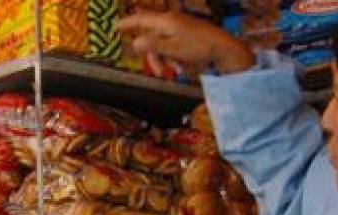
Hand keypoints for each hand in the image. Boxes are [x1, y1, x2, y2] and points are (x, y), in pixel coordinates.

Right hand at [117, 11, 255, 75]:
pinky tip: (181, 66)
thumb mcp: (173, 49)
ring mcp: (179, 27)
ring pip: (162, 43)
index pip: (140, 19)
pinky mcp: (186, 33)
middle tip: (158, 72)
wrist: (222, 46)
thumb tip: (135, 42)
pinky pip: (172, 44)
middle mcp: (170, 21)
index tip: (114, 27)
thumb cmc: (198, 46)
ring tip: (174, 71)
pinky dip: (173, 55)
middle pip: (151, 36)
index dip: (126, 23)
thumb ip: (153, 45)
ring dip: (165, 58)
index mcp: (165, 21)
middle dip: (153, 55)